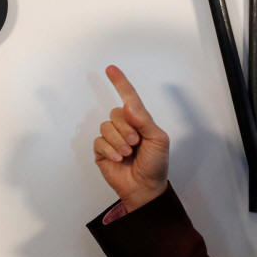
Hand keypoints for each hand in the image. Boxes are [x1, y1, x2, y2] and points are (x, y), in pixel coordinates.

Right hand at [94, 65, 169, 211]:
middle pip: (115, 113)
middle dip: (126, 129)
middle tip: (135, 143)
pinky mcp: (101, 151)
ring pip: (106, 127)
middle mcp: (124, 127)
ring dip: (118, 141)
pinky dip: (110, 150)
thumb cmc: (156, 164)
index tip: (111, 69)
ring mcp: (112, 139)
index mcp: (140, 121)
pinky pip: (99, 141)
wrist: (145, 188)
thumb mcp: (158, 139)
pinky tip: (118, 159)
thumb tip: (128, 106)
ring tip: (128, 153)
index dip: (120, 83)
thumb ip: (143, 120)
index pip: (129, 98)